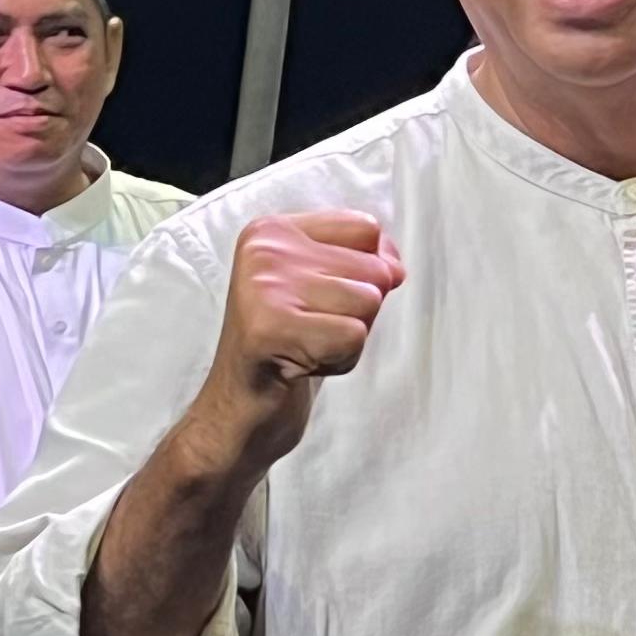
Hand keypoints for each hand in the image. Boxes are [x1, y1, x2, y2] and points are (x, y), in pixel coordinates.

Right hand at [195, 212, 399, 468]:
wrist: (240, 407)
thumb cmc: (287, 346)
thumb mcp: (322, 289)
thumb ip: (361, 264)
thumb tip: (395, 266)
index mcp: (273, 231)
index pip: (367, 228)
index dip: (370, 269)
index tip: (328, 298)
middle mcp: (264, 251)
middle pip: (373, 269)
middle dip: (357, 312)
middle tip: (311, 330)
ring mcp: (262, 288)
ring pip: (367, 302)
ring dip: (348, 337)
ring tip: (306, 345)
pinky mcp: (269, 328)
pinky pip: (353, 337)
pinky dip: (341, 360)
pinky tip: (303, 365)